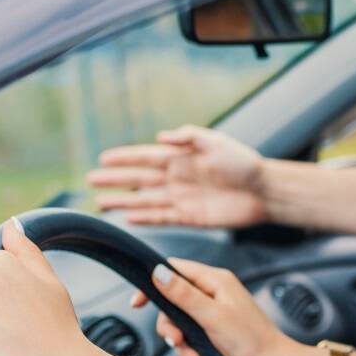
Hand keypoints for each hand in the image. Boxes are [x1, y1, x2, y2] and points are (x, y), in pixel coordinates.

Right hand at [87, 126, 267, 228]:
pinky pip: (162, 218)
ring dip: (123, 202)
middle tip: (90, 182)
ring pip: (145, 200)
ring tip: (100, 204)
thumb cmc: (245, 164)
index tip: (102, 159)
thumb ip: (189, 137)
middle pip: (139, 180)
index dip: (124, 158)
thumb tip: (161, 136)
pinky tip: (128, 219)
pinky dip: (145, 219)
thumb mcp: (218, 143)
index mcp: (182, 157)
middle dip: (115, 181)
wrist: (265, 191)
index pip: (145, 157)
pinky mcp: (191, 217)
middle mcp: (178, 177)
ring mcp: (182, 198)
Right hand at [132, 259, 301, 355]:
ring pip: (182, 325)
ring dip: (184, 347)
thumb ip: (184, 295)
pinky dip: (193, 354)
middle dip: (172, 328)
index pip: (175, 270)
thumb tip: (158, 272)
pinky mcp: (218, 331)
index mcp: (216, 281)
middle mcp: (215, 293)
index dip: (153, 283)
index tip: (138, 304)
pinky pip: (194, 339)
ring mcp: (217, 312)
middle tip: (178, 343)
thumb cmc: (252, 342)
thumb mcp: (212, 317)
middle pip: (174, 303)